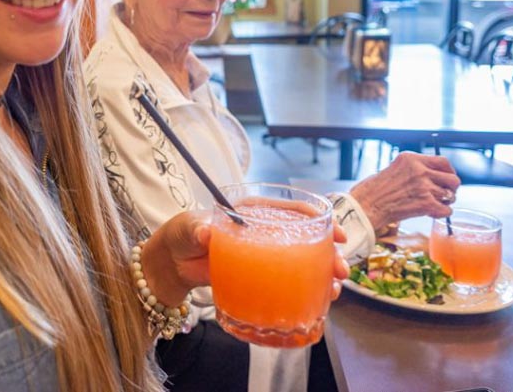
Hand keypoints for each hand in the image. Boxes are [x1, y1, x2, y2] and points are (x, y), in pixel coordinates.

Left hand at [141, 214, 350, 303]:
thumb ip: (196, 229)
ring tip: (336, 289)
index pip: (291, 210)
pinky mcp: (259, 276)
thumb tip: (205, 233)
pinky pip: (287, 281)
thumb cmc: (181, 236)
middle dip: (329, 253)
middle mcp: (263, 231)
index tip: (335, 233)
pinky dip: (306, 290)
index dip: (317, 219)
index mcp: (252, 211)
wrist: (171, 263)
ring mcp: (263, 255)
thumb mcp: (188, 228)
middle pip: (304, 238)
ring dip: (324, 274)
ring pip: (302, 261)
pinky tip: (320, 302)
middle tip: (341, 269)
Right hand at [350, 151, 460, 230]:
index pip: (443, 161)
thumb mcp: (394, 169)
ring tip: (433, 205)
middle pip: (452, 179)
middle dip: (451, 189)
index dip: (449, 172)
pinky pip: (446, 210)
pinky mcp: (425, 204)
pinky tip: (431, 214)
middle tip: (444, 195)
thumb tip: (434, 176)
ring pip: (450, 195)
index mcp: (411, 158)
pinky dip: (441, 214)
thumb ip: (413, 169)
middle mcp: (419, 170)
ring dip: (445, 202)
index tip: (447, 178)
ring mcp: (423, 187)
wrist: (365, 205)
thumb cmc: (374, 190)